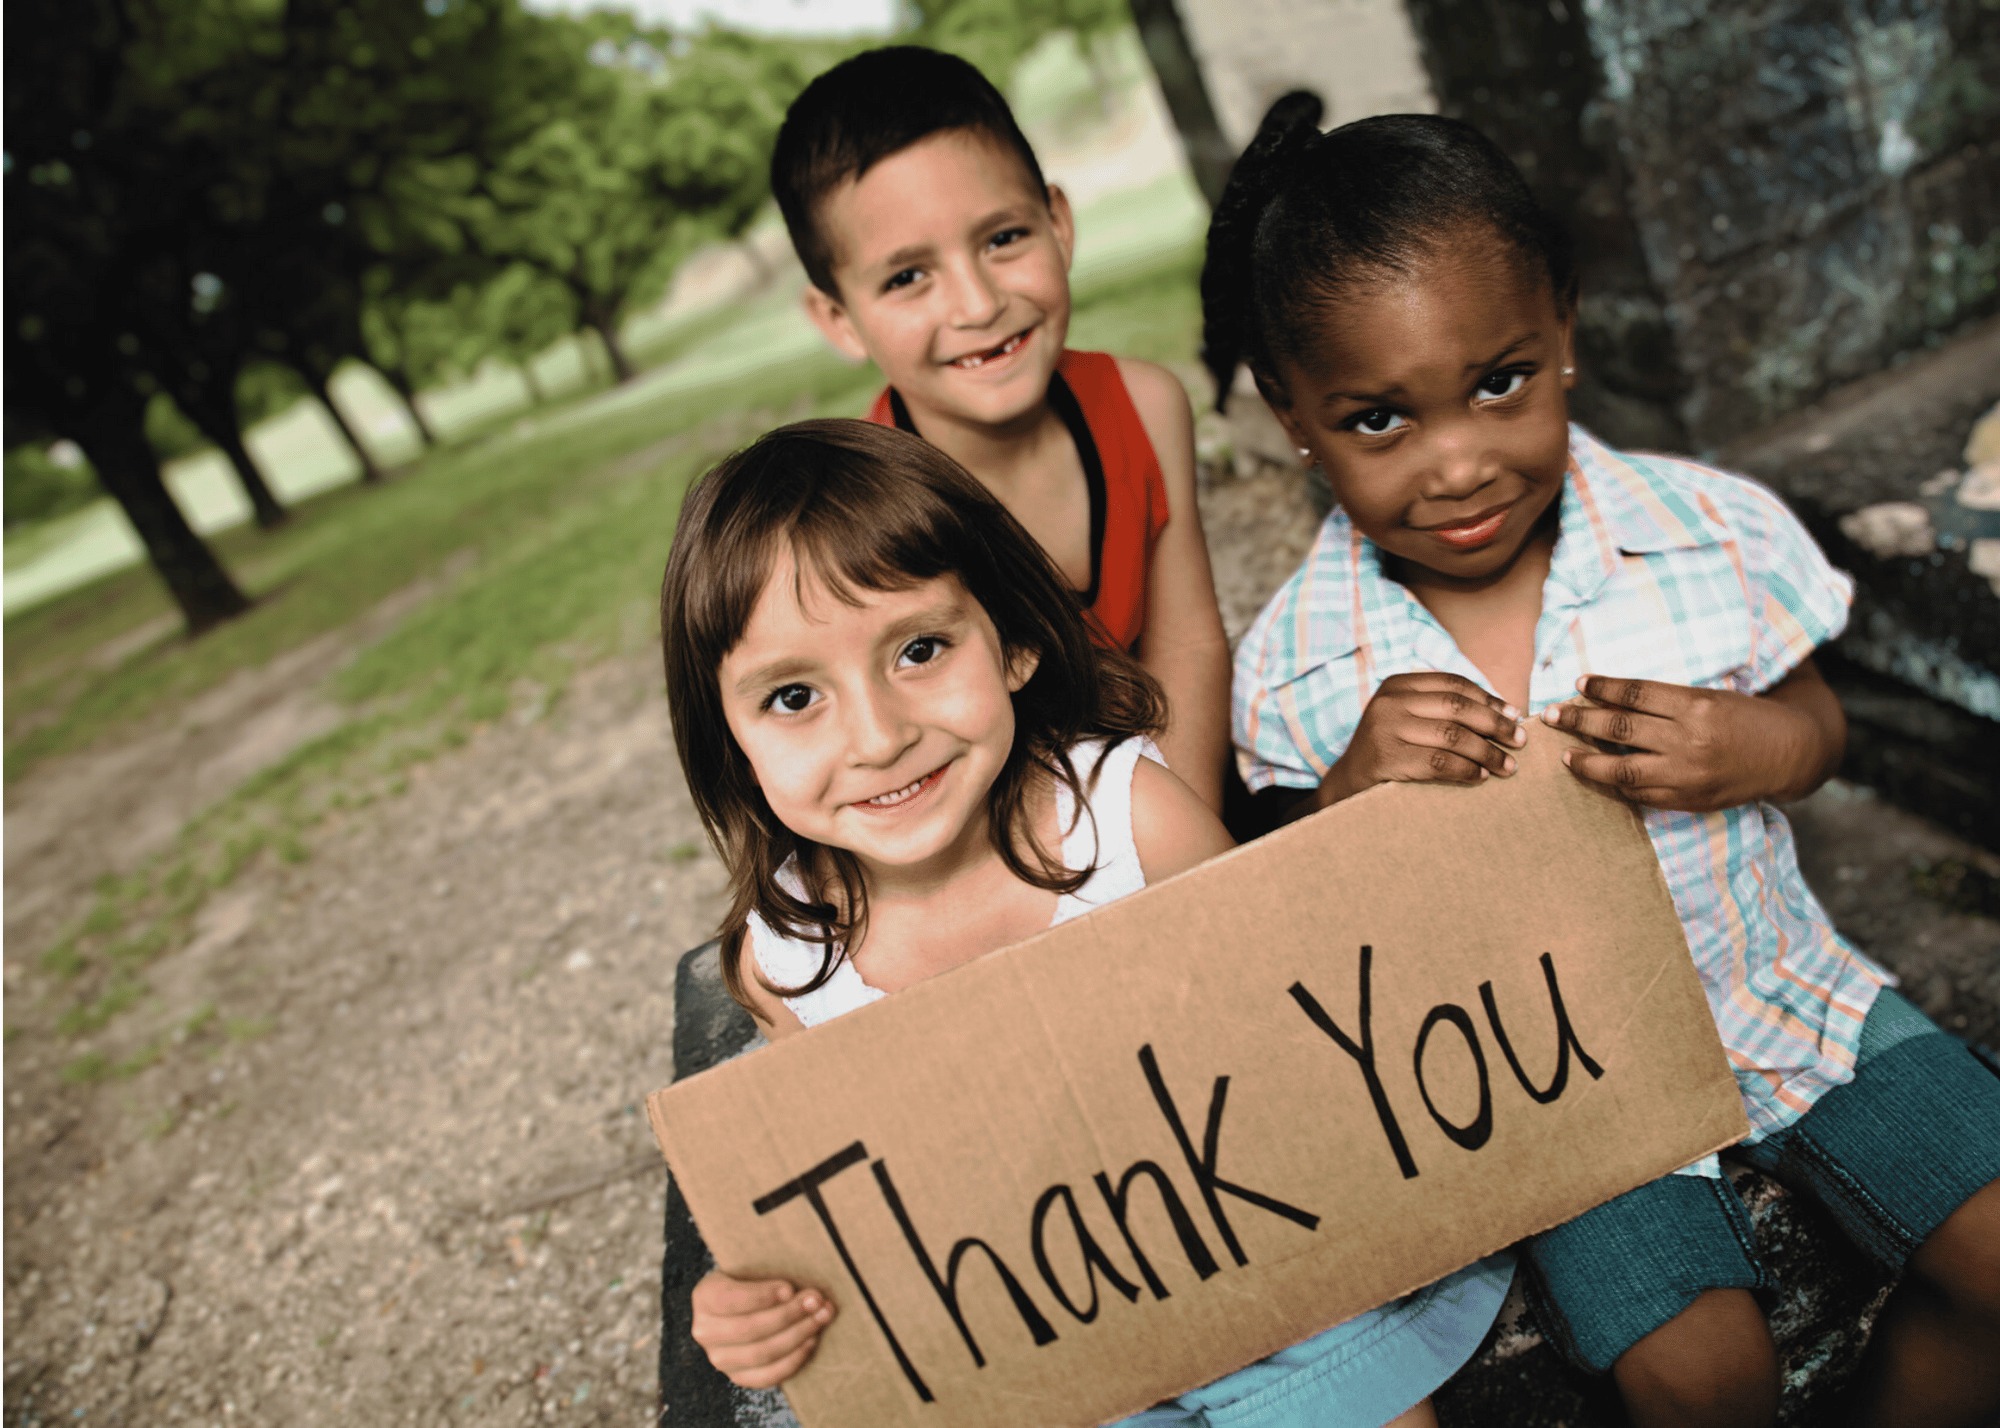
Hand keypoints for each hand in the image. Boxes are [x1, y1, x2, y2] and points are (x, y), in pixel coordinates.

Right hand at [689, 1270, 834, 1388]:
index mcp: (705, 1297)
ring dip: (798, 1335)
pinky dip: (793, 1360)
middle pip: (751, 1328)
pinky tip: (810, 1340)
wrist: (740, 1307)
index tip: (789, 1288)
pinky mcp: (738, 1377)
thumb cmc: (751, 1281)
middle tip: (816, 1301)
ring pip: (762, 1353)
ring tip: (820, 1317)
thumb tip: (802, 1289)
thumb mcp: (750, 1268)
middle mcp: (705, 1331)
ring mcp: (720, 1358)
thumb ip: (768, 1272)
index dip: (762, 1296)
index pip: (731, 1299)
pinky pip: (767, 1376)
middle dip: (789, 1314)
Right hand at [1316, 673, 1526, 810]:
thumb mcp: (1406, 718)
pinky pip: (1440, 763)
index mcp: (1397, 684)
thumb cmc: (1388, 751)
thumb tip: (1505, 712)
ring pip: (1454, 736)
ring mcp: (1386, 729)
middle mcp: (1390, 702)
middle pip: (1458, 707)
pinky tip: (1482, 776)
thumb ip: (1441, 710)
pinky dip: (1467, 770)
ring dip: (1488, 752)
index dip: (1489, 698)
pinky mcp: (1387, 759)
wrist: (1347, 784)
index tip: (1514, 715)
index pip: (1453, 684)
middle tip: (1520, 741)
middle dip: (1496, 724)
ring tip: (1508, 766)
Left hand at [1542, 668, 1840, 811]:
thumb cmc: (1743, 717)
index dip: (1602, 688)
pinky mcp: (1689, 799)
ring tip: (1564, 754)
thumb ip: (1663, 701)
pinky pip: (1640, 794)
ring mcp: (1688, 774)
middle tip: (1551, 715)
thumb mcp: (1708, 696)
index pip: (1635, 693)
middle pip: (1619, 729)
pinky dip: (1615, 784)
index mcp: (1696, 705)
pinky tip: (1597, 776)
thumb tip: (1608, 699)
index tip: (1579, 683)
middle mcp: (1690, 740)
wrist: (1788, 753)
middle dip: (1579, 721)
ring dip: (1587, 762)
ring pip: (1622, 768)